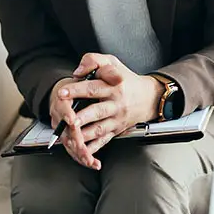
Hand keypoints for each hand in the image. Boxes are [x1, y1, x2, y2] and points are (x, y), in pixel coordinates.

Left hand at [55, 53, 162, 168]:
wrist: (150, 97)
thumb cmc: (127, 79)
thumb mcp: (113, 62)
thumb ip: (94, 60)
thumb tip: (78, 72)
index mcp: (114, 86)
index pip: (93, 87)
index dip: (77, 90)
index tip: (62, 93)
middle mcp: (115, 104)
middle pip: (96, 111)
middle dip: (81, 116)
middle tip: (67, 119)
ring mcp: (116, 119)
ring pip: (99, 129)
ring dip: (83, 135)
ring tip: (69, 137)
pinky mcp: (116, 130)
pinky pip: (103, 141)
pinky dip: (92, 149)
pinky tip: (81, 152)